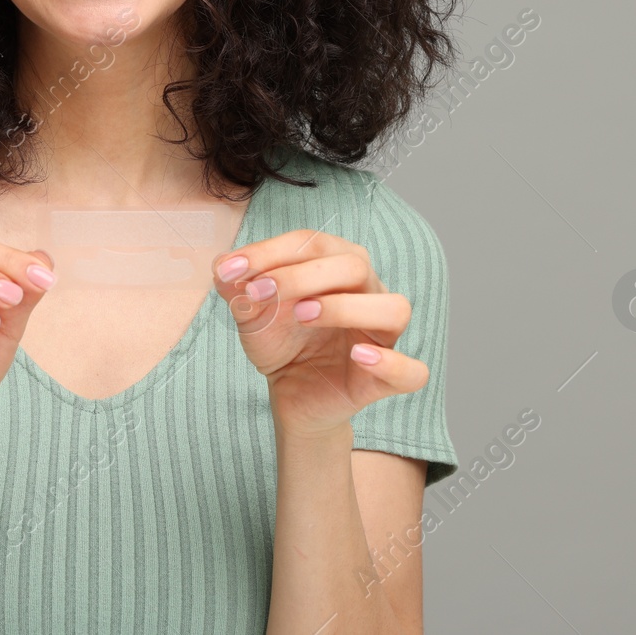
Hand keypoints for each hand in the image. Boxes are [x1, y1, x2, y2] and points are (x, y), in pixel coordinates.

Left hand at [211, 229, 426, 437]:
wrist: (289, 393)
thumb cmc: (280, 341)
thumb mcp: (250, 312)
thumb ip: (237, 287)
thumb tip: (223, 267)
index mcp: (338, 264)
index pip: (312, 243)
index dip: (270, 251)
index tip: (231, 269)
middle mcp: (368, 291)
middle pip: (354, 265)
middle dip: (301, 275)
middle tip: (261, 293)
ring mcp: (382, 334)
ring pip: (394, 308)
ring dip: (345, 307)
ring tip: (302, 316)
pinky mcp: (387, 378)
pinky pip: (412, 370)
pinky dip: (391, 363)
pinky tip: (358, 356)